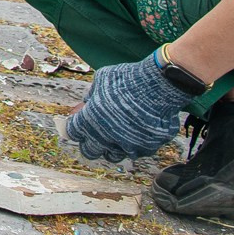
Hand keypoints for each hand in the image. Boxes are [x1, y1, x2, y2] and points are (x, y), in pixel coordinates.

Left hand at [65, 53, 194, 161]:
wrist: (160, 85)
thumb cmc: (128, 79)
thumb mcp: (102, 79)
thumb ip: (92, 95)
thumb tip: (89, 102)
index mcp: (90, 120)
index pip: (73, 132)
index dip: (74, 127)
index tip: (76, 123)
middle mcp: (106, 137)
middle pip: (89, 151)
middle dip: (89, 143)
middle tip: (93, 134)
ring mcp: (127, 146)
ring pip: (113, 155)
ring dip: (112, 147)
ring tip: (116, 135)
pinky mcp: (147, 148)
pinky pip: (137, 151)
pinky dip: (135, 144)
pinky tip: (137, 132)